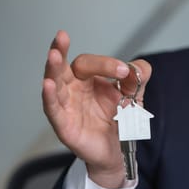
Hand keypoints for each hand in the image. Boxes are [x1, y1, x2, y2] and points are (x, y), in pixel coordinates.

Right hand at [42, 31, 151, 187]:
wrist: (117, 151)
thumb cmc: (118, 123)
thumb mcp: (132, 98)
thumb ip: (137, 80)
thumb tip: (140, 67)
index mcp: (88, 81)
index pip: (90, 64)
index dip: (105, 64)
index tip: (124, 71)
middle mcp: (73, 91)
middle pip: (64, 68)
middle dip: (61, 50)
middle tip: (62, 36)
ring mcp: (66, 107)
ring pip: (54, 85)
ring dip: (52, 69)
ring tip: (54, 55)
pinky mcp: (63, 125)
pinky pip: (53, 110)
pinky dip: (49, 98)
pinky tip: (48, 85)